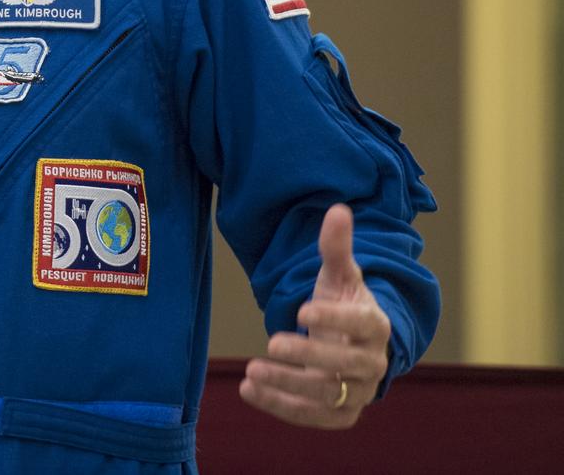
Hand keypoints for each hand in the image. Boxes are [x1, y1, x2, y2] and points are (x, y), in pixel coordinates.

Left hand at [239, 204, 390, 427]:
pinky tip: (249, 390)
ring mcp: (358, 392)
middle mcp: (373, 364)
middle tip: (271, 343)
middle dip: (308, 357)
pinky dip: (282, 407)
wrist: (355, 345)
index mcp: (376, 326)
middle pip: (345, 367)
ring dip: (288, 386)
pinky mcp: (341, 414)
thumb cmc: (344, 303)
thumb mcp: (339, 275)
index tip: (301, 311)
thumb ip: (336, 247)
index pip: (362, 326)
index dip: (334, 320)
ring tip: (252, 371)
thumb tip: (338, 209)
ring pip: (327, 396)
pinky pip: (315, 417)